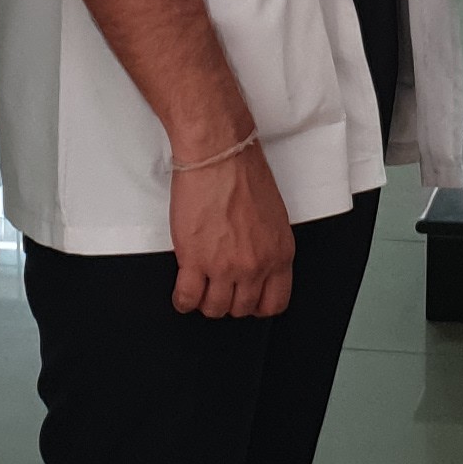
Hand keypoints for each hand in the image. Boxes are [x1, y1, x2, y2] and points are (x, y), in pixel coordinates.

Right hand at [171, 138, 295, 317]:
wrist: (218, 154)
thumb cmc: (243, 173)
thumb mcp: (273, 217)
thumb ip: (267, 247)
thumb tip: (255, 263)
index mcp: (279, 254)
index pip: (275, 303)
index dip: (258, 306)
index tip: (247, 299)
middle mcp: (255, 265)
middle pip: (242, 309)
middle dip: (230, 302)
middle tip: (220, 288)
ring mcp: (224, 267)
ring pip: (215, 308)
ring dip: (206, 302)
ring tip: (201, 288)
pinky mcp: (194, 261)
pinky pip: (188, 299)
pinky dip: (183, 301)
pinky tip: (183, 292)